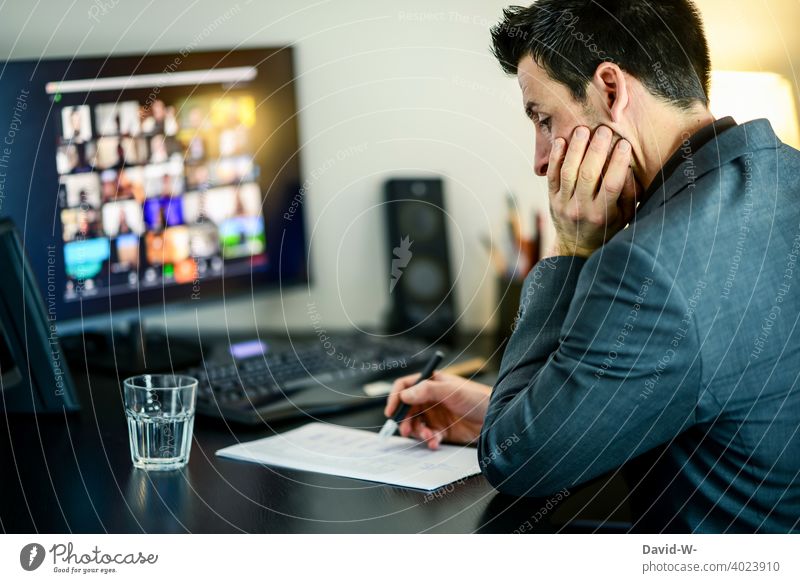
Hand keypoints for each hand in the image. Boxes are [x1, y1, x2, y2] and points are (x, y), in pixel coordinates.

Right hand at [383, 371, 490, 448]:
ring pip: (416, 424)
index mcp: (430, 382)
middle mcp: (430, 398)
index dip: (395, 397)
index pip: (405, 386)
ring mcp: (435, 414)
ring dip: (418, 432)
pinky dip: (429, 440)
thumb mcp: (451, 391)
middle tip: (407, 430)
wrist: (495, 418)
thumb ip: (427, 391)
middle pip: (407, 408)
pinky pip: (427, 436)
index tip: (391, 411)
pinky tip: (435, 442)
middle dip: (405, 420)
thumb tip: (405, 394)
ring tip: (428, 436)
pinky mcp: (442, 429)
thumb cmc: (477, 398)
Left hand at [547, 125, 637, 257]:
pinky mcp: (552, 199)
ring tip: (583, 129)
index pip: (611, 184)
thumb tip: (630, 167)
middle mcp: (582, 209)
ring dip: (575, 149)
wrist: (577, 246)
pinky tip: (561, 141)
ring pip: (568, 172)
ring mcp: (564, 204)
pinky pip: (552, 176)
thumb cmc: (607, 226)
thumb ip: (630, 194)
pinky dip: (555, 158)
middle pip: (588, 174)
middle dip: (596, 150)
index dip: (618, 163)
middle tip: (604, 130)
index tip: (625, 144)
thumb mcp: (625, 216)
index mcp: (603, 214)